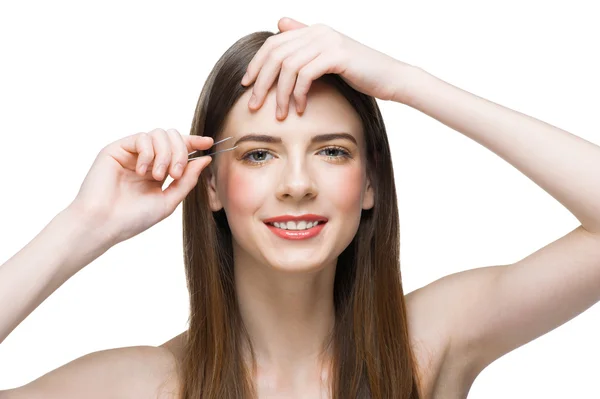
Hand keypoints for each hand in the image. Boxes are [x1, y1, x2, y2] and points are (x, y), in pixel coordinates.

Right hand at [68, 128, 213, 246]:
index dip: (194, 142)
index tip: (209, 142)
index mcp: (158, 171)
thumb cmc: (133, 218)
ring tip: (158, 176)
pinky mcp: (117, 148)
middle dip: (180, 153)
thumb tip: (205, 159)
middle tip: (175, 174)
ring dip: (165, 154)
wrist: (104, 224)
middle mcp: (146, 159)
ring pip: (159, 134)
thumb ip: (187, 180)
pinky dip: (149, 153)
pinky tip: (143, 171)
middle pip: (172, 137)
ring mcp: (131, 153)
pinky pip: (142, 137)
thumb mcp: (169, 200)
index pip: (179, 149)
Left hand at [241, 17, 411, 119]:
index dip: (256, 64)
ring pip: (288, 66)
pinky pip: (305, 75)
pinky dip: (298, 94)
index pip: (273, 44)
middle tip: (254, 104)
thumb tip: (280, 24)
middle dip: (261, 81)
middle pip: (275, 54)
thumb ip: (305, 45)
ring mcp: (327, 41)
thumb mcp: (328, 58)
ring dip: (279, 94)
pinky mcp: (336, 55)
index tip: (246, 85)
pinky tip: (299, 109)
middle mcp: (318, 31)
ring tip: (279, 114)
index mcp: (313, 31)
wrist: (391, 78)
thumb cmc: (360, 74)